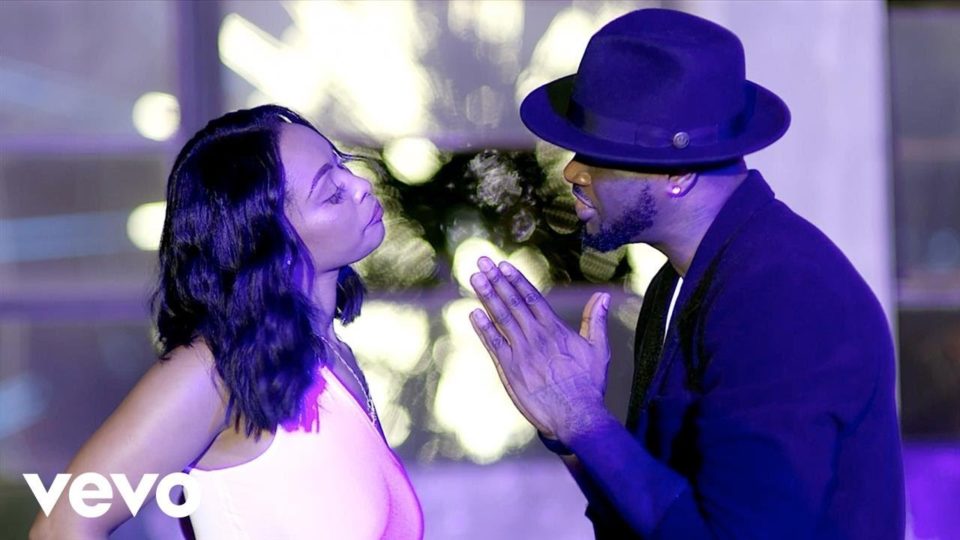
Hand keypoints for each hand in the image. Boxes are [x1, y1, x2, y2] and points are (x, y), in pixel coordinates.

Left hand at [468, 256, 612, 442]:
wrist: (576, 415)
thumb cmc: (589, 384)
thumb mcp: (598, 349)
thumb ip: (596, 321)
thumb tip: (603, 296)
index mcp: (555, 329)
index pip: (532, 298)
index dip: (516, 280)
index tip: (503, 265)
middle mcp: (536, 336)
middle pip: (512, 302)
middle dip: (496, 280)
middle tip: (481, 261)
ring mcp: (521, 352)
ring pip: (501, 318)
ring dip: (487, 296)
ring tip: (475, 278)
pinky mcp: (510, 369)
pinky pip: (494, 344)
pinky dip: (483, 328)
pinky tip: (473, 313)